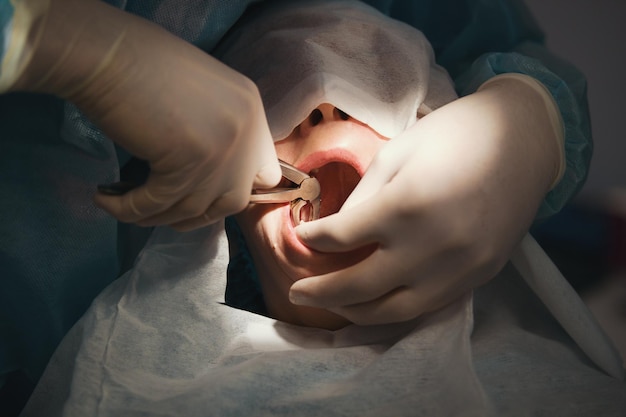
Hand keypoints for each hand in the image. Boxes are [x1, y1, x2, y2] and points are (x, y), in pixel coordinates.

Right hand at [10, 0, 280, 229]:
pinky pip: (157, 204)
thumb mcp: (203, 98)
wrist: (109, 52)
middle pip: (233, 202)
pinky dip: (129, 209)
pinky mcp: (187, 164)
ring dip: (155, 215)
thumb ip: (219, 132)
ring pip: (192, 209)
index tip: (202, 194)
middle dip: (197, 214)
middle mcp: (246, 132)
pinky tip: (107, 200)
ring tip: (125, 205)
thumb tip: (210, 179)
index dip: (234, 191)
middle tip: (162, 209)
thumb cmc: (144, 66)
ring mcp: (222, 150)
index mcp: (252, 112)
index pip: (265, 175)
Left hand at [289, 75, 563, 324]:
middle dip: (319, 292)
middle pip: (359, 287)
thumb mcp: (396, 153)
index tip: (301, 237)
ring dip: (354, 313)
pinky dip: (394, 309)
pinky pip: (426, 307)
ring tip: (332, 305)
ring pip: (394, 311)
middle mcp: (431, 246)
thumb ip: (363, 199)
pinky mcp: (478, 277)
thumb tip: (333, 234)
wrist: (523, 140)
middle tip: (296, 292)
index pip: (339, 238)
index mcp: (405, 205)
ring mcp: (458, 268)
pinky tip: (376, 301)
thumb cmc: (452, 135)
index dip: (312, 239)